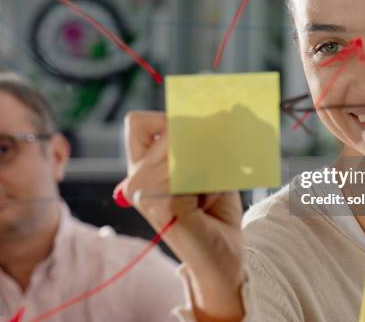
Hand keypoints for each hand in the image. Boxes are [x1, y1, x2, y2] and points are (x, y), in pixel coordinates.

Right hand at [114, 111, 245, 320]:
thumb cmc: (214, 210)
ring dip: (210, 161)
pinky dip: (210, 177)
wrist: (224, 256)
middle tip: (215, 166)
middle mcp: (136, 179)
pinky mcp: (161, 205)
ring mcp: (144, 193)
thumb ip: (203, 139)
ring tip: (210, 188)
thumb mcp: (208, 165)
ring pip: (181, 147)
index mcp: (142, 168)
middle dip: (202, 140)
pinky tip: (207, 200)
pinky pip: (191, 169)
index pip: (138, 122)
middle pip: (168, 130)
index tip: (195, 137)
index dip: (168, 120)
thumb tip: (228, 108)